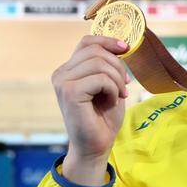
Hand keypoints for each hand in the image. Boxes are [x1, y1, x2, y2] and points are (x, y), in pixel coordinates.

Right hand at [51, 36, 129, 184]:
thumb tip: (121, 44)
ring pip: (100, 63)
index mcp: (68, 70)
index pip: (87, 42)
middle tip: (125, 85)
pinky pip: (100, 78)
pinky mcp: (69, 92)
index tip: (126, 48)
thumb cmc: (103, 117)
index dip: (108, 41)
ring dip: (117, 79)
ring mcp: (62, 82)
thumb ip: (108, 64)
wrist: (96, 145)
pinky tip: (111, 101)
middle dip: (118, 65)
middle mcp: (61, 74)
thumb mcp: (109, 84)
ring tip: (118, 94)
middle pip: (96, 51)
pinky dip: (113, 88)